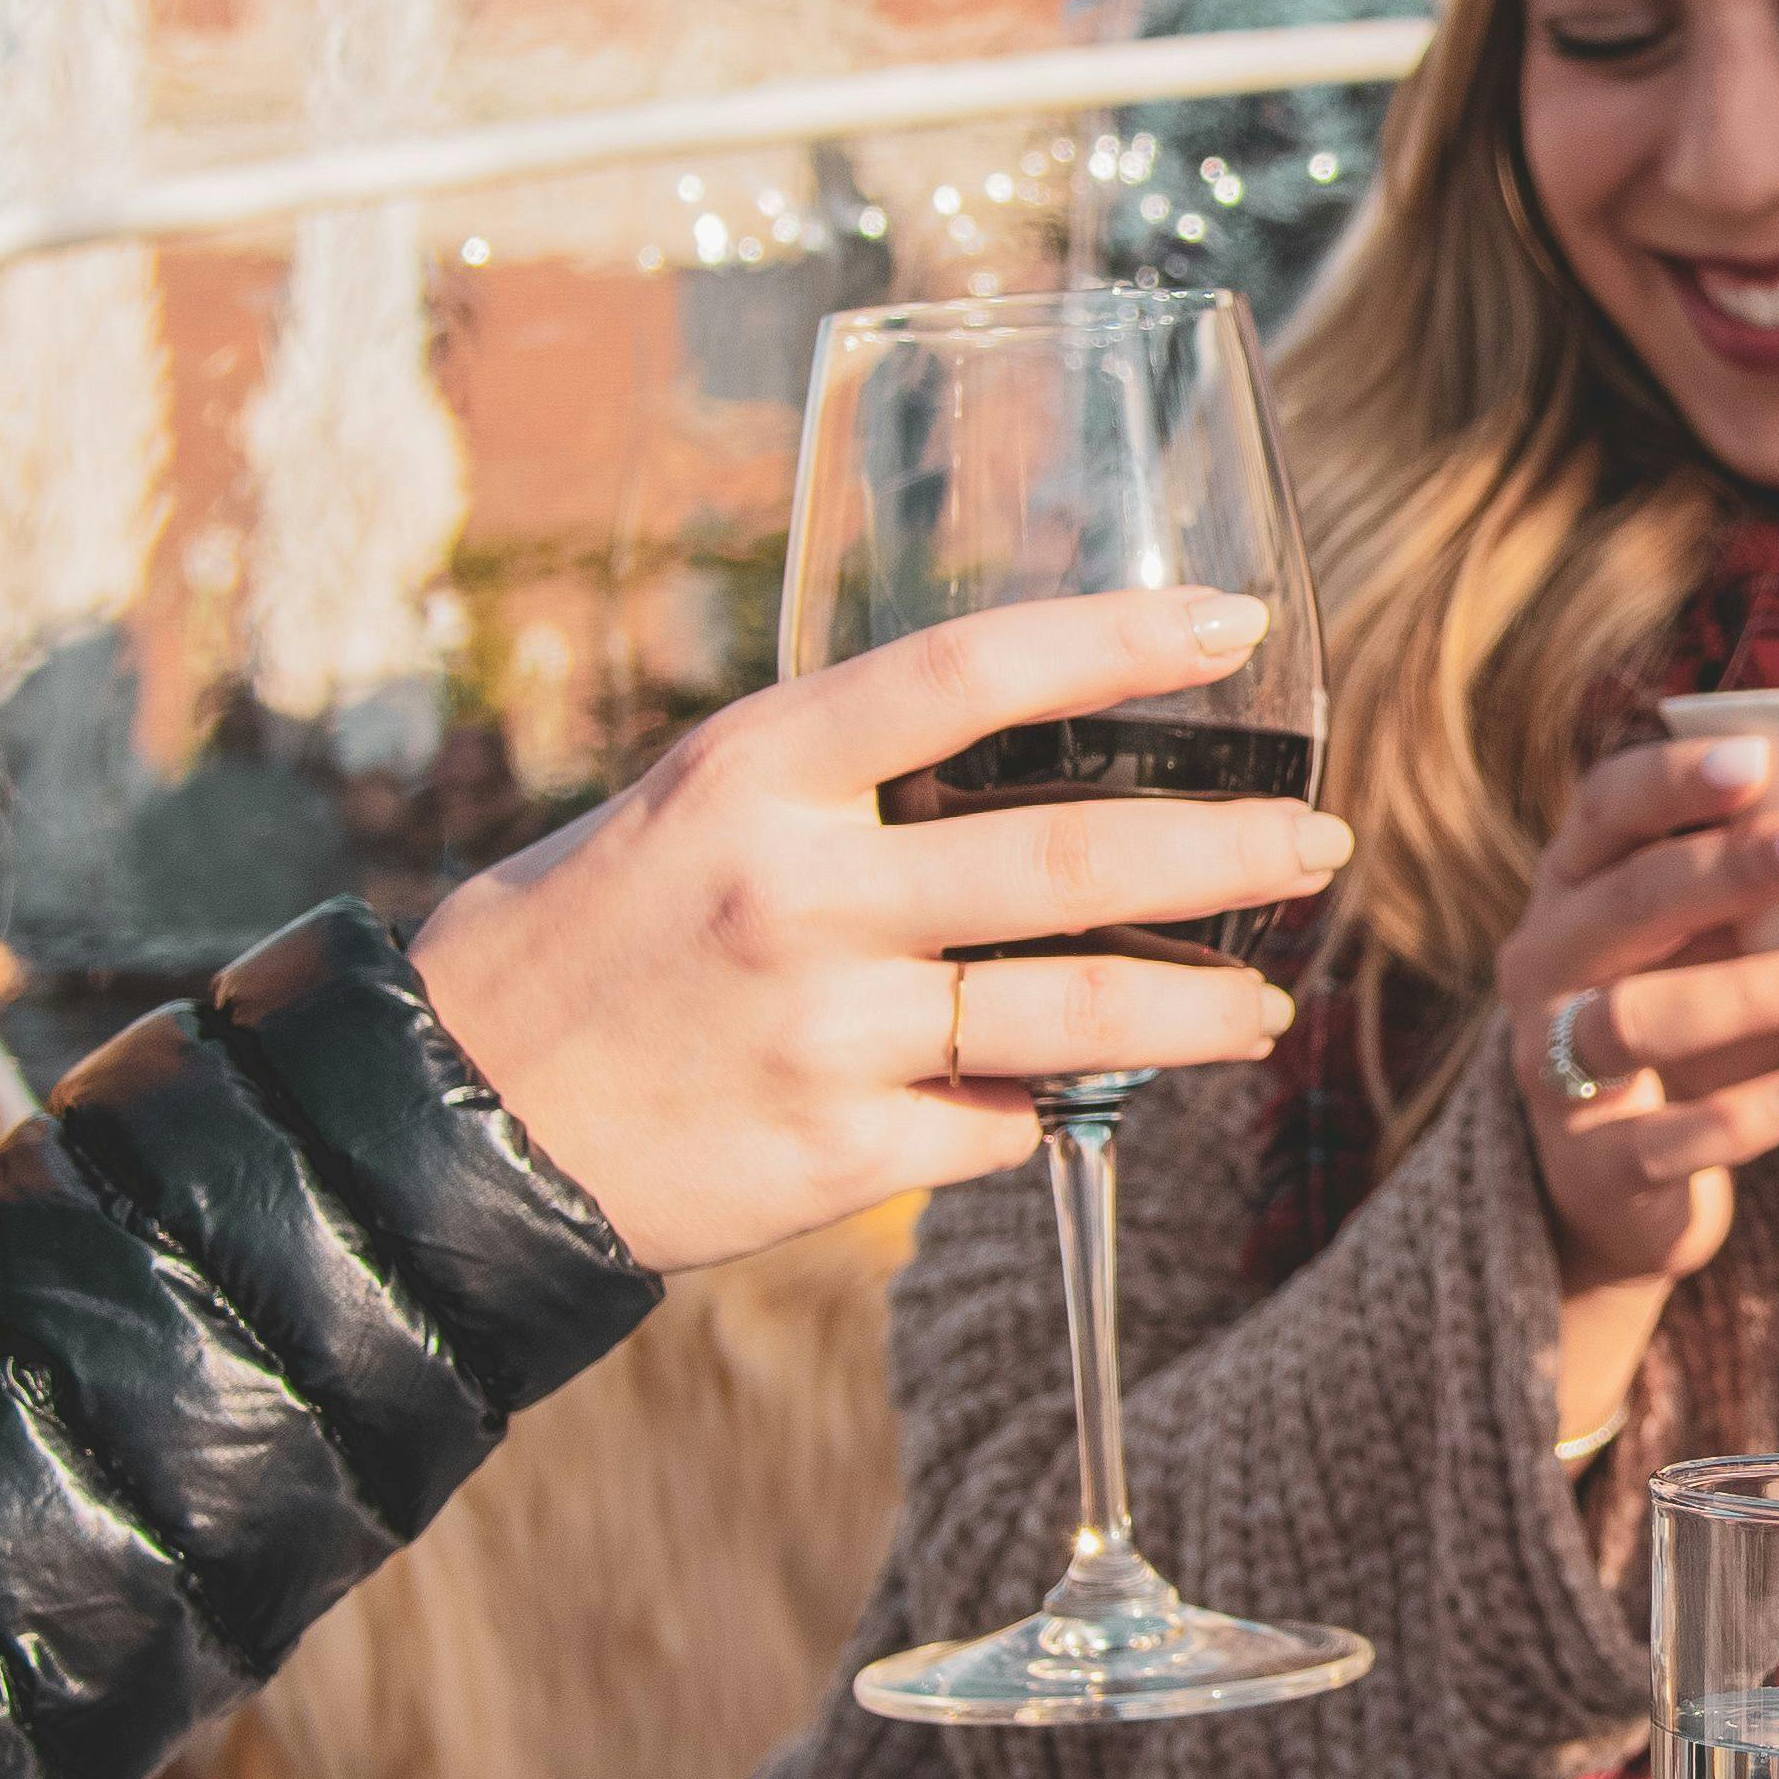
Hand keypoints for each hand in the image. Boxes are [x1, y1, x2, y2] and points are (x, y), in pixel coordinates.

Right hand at [410, 590, 1351, 1273]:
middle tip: (1318, 845)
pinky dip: (1023, 1112)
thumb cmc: (592, 941)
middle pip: (1075, 858)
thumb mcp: (698, 811)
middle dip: (1229, 852)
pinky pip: (996, 1126)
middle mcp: (802, 892)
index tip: (1233, 624)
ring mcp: (829, 1030)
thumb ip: (847, 789)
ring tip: (1256, 1015)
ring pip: (1076, 1016)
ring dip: (1197, 1014)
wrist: (460, 1124)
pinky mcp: (841, 1154)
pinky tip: (1024, 1103)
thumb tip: (1033, 775)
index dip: (1115, 641)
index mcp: (760, 772)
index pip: (969, 674)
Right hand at [1498, 732, 1778, 1297]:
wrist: (1614, 1186)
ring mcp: (1553, 1069)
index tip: (1758, 757)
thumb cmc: (1684, 1026)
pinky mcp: (1591, 1164)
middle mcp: (1544, 968)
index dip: (1673, 781)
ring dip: (1748, 990)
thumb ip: (1761, 896)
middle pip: (1623, 904)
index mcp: (1571, 890)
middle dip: (1726, 870)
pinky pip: (1666, 1140)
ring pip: (1632, 1019)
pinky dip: (1750, 1114)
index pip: (1602, 811)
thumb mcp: (1712, 948)